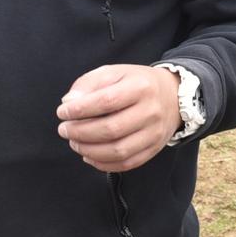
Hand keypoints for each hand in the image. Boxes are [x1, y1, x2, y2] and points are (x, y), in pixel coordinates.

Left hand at [57, 64, 180, 172]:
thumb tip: (69, 103)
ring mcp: (154, 133)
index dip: (80, 110)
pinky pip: (127, 163)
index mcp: (140, 87)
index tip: (62, 112)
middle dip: (80, 132)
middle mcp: (151, 111)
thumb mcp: (115, 72)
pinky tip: (89, 156)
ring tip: (74, 143)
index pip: (106, 101)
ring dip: (89, 150)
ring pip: (118, 151)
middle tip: (64, 130)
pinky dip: (103, 164)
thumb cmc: (137, 83)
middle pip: (111, 129)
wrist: (173, 96)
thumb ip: (89, 84)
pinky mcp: (154, 149)